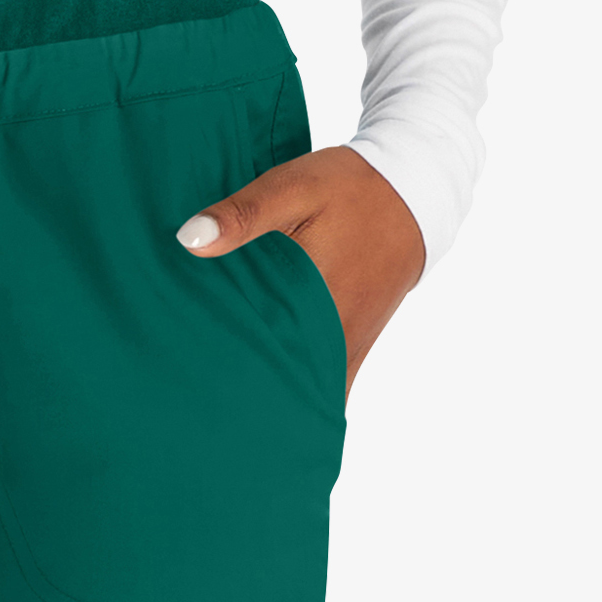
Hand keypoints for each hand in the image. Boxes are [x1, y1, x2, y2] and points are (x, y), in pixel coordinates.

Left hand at [176, 146, 425, 395]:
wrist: (413, 192)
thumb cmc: (351, 190)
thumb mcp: (293, 189)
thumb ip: (242, 216)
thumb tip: (187, 239)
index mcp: (312, 309)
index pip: (259, 366)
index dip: (224, 390)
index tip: (189, 401)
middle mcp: (333, 342)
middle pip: (281, 392)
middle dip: (242, 406)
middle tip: (198, 412)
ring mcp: (347, 351)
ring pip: (305, 395)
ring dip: (272, 402)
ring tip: (226, 412)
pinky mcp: (354, 349)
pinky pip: (324, 385)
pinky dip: (298, 391)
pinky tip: (268, 396)